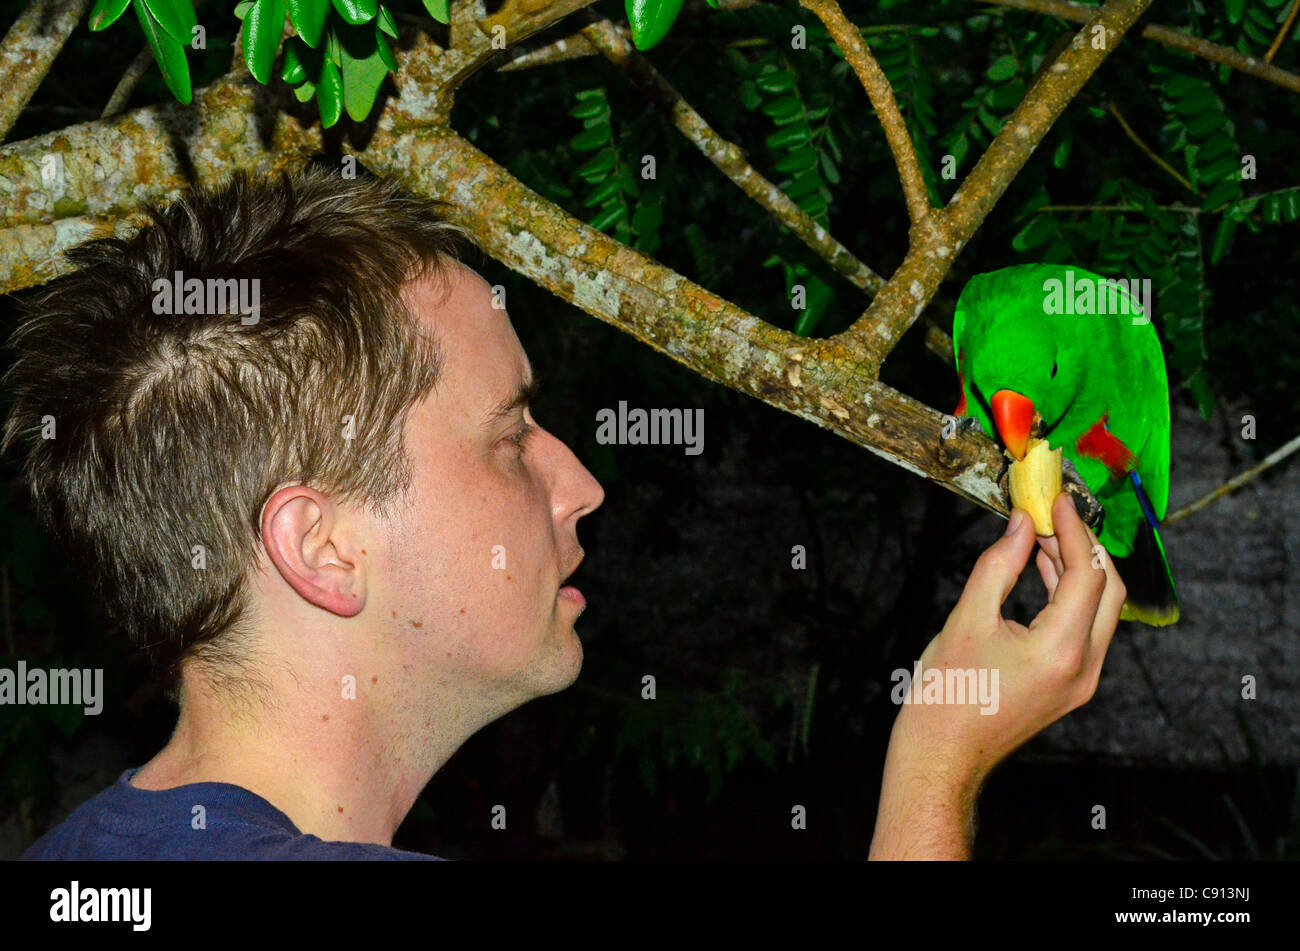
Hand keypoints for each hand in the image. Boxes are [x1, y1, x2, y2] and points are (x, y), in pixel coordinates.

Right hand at [894, 491, 1125, 794]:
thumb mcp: (967, 619)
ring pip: (1100, 609)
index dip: (1073, 530)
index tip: (1055, 500)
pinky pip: (1085, 628)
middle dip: (1084, 546)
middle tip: (1052, 515)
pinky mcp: (1071, 685)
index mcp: (1061, 651)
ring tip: (1041, 535)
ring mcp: (1082, 681)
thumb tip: (1021, 524)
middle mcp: (1083, 668)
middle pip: (1109, 590)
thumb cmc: (946, 696)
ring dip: (1078, 568)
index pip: (1087, 574)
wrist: (942, 755)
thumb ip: (999, 565)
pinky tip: (1042, 570)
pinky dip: (1070, 595)